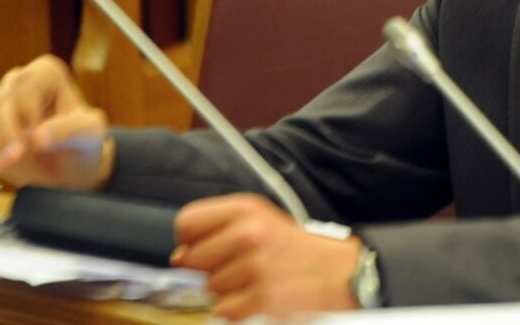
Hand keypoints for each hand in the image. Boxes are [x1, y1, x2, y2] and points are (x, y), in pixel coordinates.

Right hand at [0, 54, 113, 189]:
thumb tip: (37, 137)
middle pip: (1, 102)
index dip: (27, 114)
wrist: (71, 170)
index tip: (36, 140)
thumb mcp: (90, 135)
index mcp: (47, 74)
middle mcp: (19, 83)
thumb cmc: (84, 144)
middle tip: (12, 160)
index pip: (26, 87)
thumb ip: (69, 130)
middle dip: (4, 133)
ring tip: (0, 168)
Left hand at [172, 194, 361, 319]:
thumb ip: (218, 231)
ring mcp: (255, 268)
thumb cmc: (297, 250)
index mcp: (246, 209)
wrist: (341, 274)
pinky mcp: (262, 299)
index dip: (189, 241)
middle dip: (209, 270)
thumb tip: (178, 257)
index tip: (203, 249)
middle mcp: (249, 233)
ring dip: (227, 292)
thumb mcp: (260, 222)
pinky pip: (225, 311)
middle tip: (240, 268)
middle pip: (192, 259)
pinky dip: (239, 311)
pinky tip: (260, 298)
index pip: (186, 222)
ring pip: (209, 288)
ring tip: (257, 282)